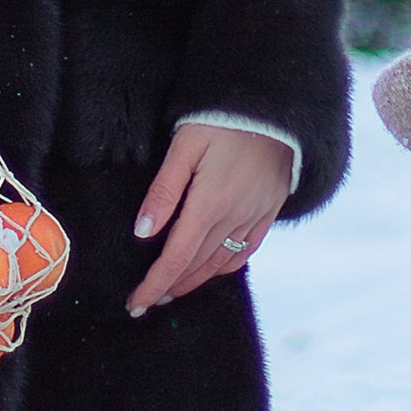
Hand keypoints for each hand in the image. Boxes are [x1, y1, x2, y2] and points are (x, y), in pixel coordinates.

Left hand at [127, 121, 292, 316]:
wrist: (275, 106)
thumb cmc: (222, 119)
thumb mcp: (184, 146)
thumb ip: (164, 191)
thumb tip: (143, 232)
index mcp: (209, 204)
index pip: (176, 259)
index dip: (154, 285)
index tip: (135, 304)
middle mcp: (235, 217)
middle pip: (196, 267)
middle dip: (169, 288)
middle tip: (146, 302)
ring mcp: (256, 216)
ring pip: (221, 264)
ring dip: (194, 282)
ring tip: (172, 290)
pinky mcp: (269, 211)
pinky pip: (246, 251)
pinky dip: (224, 268)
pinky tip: (210, 270)